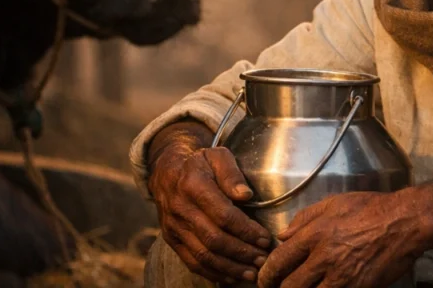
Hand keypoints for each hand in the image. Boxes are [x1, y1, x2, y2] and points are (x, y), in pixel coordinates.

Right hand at [149, 145, 272, 283]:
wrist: (166, 173)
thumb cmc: (200, 163)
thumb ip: (232, 173)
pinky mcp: (171, 240)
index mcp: (193, 185)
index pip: (223, 215)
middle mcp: (181, 209)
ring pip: (204, 255)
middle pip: (214, 239)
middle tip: (264, 260)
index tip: (266, 239)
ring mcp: (174, 227)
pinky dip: (214, 273)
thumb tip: (245, 195)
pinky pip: (192, 262)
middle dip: (242, 253)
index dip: (246, 230)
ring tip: (252, 272)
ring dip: (231, 267)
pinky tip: (233, 276)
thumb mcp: (217, 155)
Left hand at [258, 192, 422, 287]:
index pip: (279, 260)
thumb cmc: (370, 208)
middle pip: (290, 286)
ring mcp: (341, 277)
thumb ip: (305, 218)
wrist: (405, 222)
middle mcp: (324, 258)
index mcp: (315, 234)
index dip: (266, 274)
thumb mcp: (334, 203)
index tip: (264, 279)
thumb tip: (282, 234)